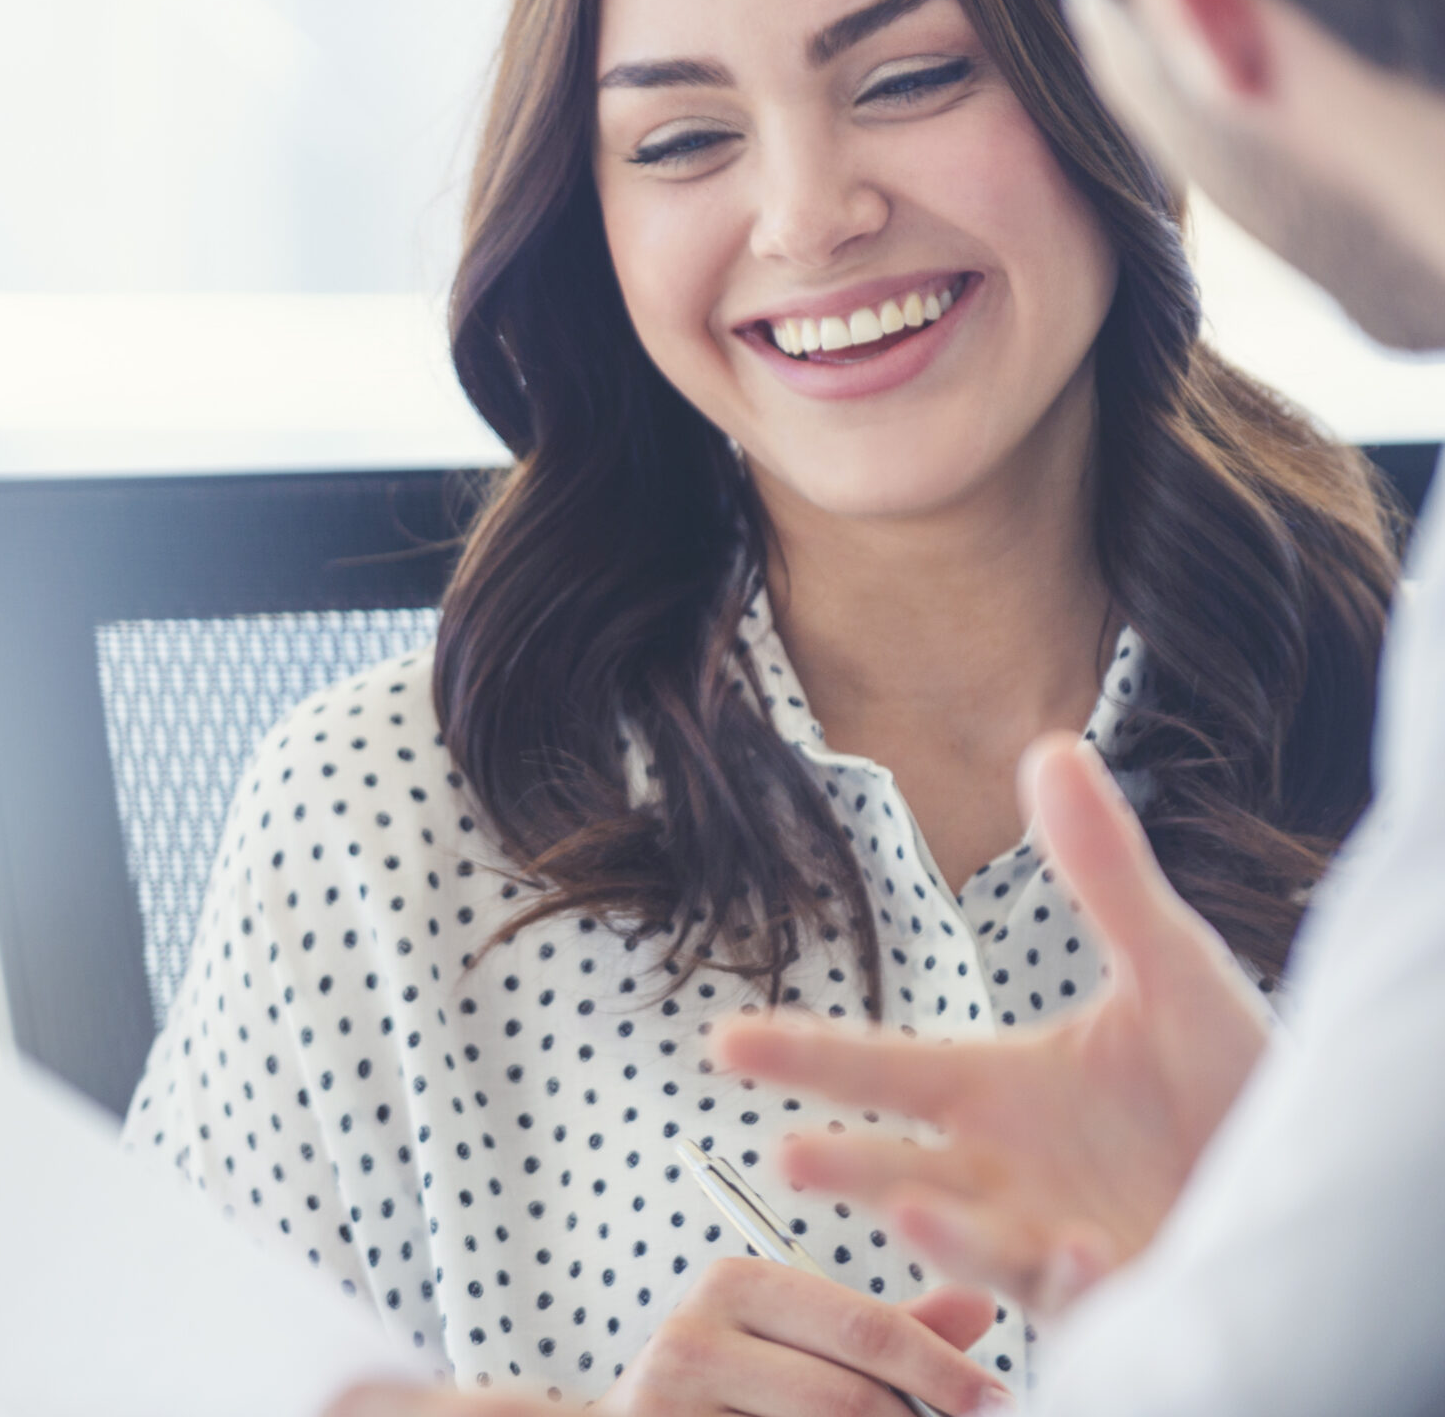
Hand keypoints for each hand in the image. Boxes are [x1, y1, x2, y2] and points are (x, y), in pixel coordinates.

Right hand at [325, 1260, 1009, 1416]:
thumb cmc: (733, 1389)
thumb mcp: (804, 1345)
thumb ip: (890, 1331)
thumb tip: (981, 1303)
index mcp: (736, 1283)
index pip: (862, 1326)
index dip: (942, 1369)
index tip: (997, 1401)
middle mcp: (694, 1333)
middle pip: (848, 1396)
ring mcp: (671, 1396)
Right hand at [714, 736, 1272, 1316]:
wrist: (1321, 1172)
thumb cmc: (1230, 1077)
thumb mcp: (1170, 966)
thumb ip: (1103, 870)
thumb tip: (1051, 748)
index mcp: (999, 1092)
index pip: (881, 1073)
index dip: (803, 1054)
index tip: (724, 1040)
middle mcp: (1006, 1174)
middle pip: (899, 1169)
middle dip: (846, 1167)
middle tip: (786, 1151)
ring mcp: (1055, 1242)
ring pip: (977, 1246)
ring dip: (941, 1236)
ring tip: (904, 1214)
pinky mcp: (1120, 1296)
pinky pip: (1079, 1295)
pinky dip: (1068, 1276)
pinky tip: (1077, 1248)